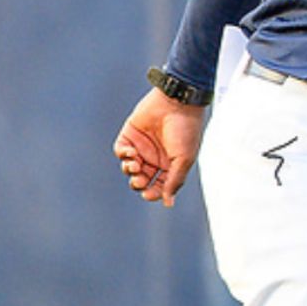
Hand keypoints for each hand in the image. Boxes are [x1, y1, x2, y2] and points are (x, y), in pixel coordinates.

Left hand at [113, 87, 206, 207]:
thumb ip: (174, 181)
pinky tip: (131, 153)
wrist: (177, 102)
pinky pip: (120, 151)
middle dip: (138, 183)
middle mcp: (155, 157)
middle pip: (141, 179)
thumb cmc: (186, 130)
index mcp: (170, 164)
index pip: (158, 185)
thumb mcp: (184, 159)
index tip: (149, 195)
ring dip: (130, 170)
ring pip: (129, 168)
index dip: (153, 193)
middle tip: (140, 180)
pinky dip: (123, 155)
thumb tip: (168, 202)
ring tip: (135, 165)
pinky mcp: (130, 135)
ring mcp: (142, 146)